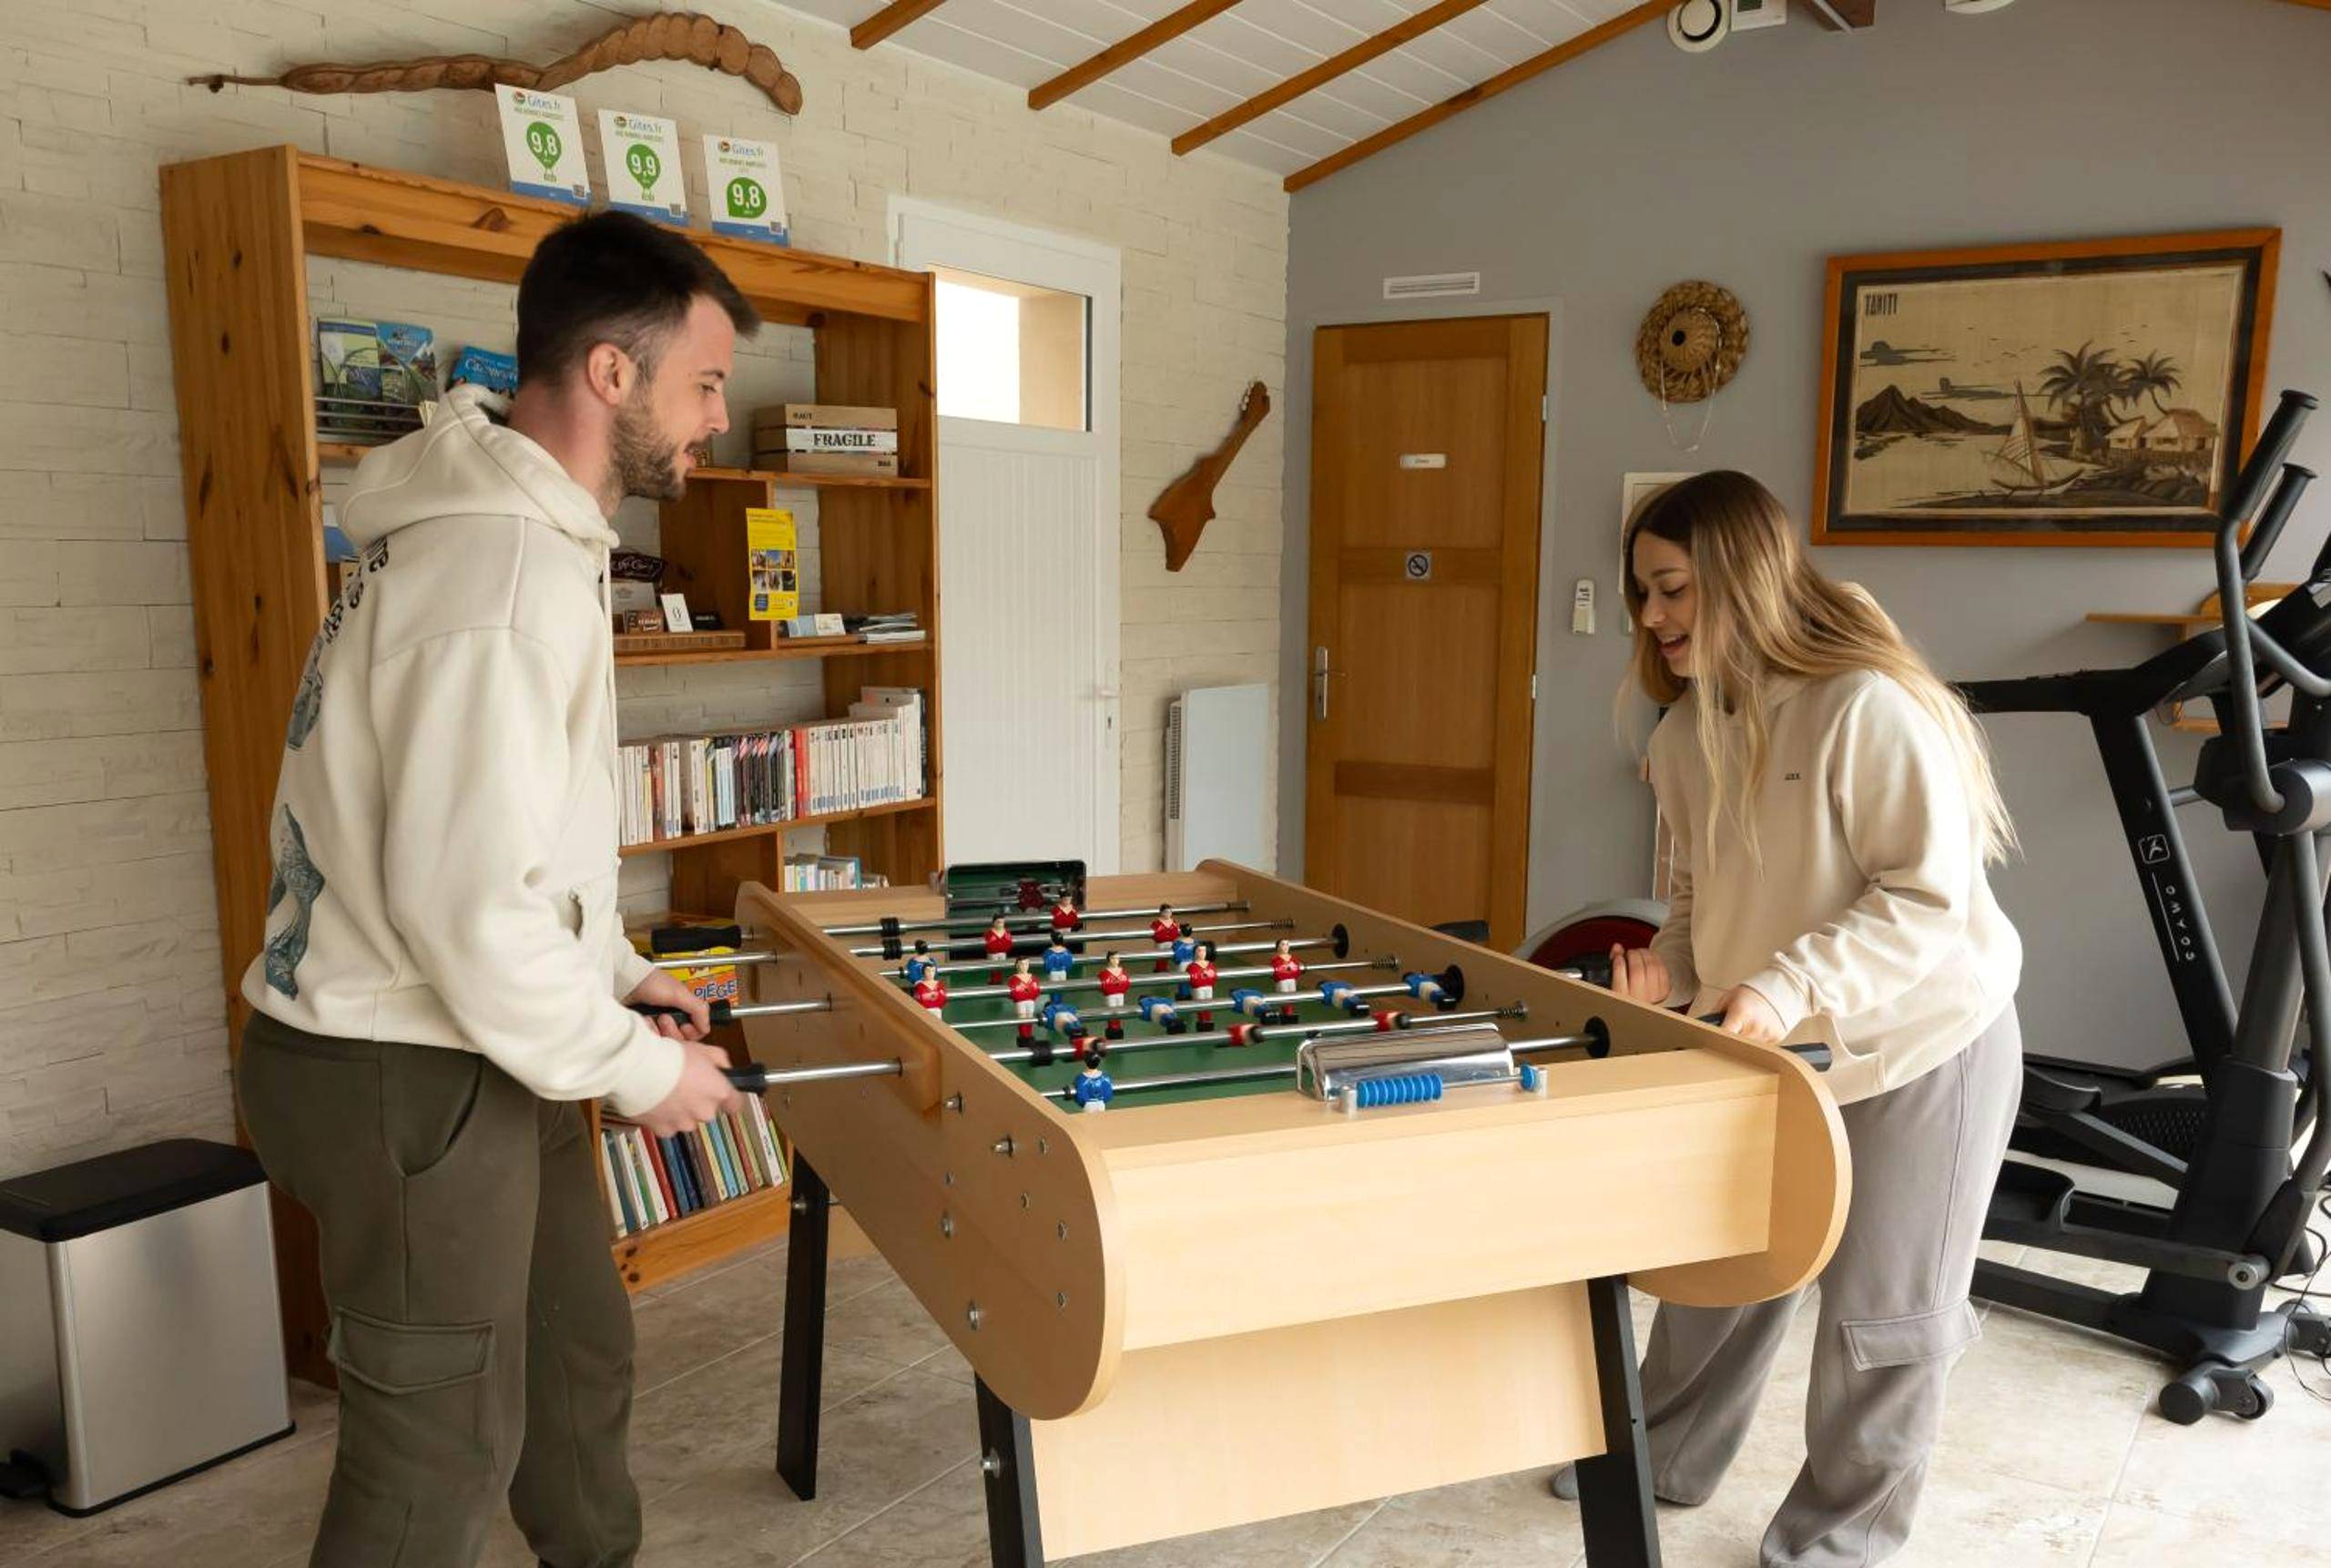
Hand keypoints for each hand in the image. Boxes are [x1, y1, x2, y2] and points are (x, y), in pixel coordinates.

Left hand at [625, 968, 708, 1040]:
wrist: (623, 983)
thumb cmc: (650, 982)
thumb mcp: (679, 994)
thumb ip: (698, 1009)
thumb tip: (707, 1027)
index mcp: (685, 1007)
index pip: (697, 1030)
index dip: (692, 1031)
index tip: (683, 1025)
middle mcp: (673, 1017)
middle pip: (682, 1039)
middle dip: (673, 1030)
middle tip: (663, 1018)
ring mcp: (658, 1024)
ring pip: (667, 1042)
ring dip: (659, 1031)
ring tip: (651, 1019)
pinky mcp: (646, 1029)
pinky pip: (653, 1041)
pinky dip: (649, 1033)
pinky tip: (643, 1022)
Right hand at [633, 1039, 747, 1136]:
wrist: (639, 1069)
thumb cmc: (670, 1057)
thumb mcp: (701, 1048)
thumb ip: (719, 1060)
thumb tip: (724, 1067)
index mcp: (718, 1092)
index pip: (735, 1104)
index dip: (730, 1099)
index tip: (724, 1095)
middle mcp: (705, 1111)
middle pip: (707, 1110)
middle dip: (698, 1101)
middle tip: (684, 1085)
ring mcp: (684, 1123)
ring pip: (687, 1119)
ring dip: (680, 1109)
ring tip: (666, 1092)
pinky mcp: (664, 1130)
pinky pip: (668, 1125)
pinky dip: (663, 1117)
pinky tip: (656, 1101)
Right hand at [1606, 945, 1670, 1004]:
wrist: (1643, 1003)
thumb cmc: (1628, 991)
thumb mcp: (1615, 980)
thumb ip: (1614, 962)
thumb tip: (1617, 947)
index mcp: (1622, 996)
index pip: (1620, 979)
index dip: (1619, 963)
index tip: (1619, 957)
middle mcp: (1638, 997)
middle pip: (1637, 971)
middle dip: (1633, 956)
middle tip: (1630, 952)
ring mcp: (1653, 994)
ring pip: (1652, 969)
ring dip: (1646, 955)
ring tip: (1641, 952)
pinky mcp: (1664, 990)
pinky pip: (1663, 971)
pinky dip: (1657, 959)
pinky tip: (1651, 957)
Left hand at [1710, 985, 1784, 1042]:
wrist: (1779, 988)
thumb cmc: (1750, 993)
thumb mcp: (1728, 999)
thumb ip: (1714, 1014)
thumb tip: (1701, 1027)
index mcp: (1740, 1014)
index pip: (1725, 1034)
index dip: (1717, 1040)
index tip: (1712, 1041)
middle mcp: (1755, 1026)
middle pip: (1735, 1045)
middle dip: (1730, 1041)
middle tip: (1728, 1033)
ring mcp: (1767, 1033)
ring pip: (1748, 1048)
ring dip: (1744, 1042)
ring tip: (1745, 1027)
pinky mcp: (1776, 1038)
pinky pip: (1761, 1046)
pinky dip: (1756, 1041)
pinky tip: (1757, 1029)